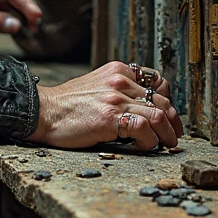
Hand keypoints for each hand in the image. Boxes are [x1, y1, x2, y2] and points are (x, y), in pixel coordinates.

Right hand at [27, 61, 182, 150]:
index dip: (168, 99)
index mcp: (118, 70)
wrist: (43, 111)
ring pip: (159, 115)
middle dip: (173, 121)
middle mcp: (119, 80)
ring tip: (166, 145)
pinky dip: (150, 142)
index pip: (158, 80)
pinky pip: (143, 129)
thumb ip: (119, 89)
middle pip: (163, 99)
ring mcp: (115, 98)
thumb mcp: (97, 84)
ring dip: (167, 134)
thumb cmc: (68, 104)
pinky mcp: (109, 118)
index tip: (168, 115)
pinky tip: (145, 147)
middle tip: (174, 135)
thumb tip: (143, 107)